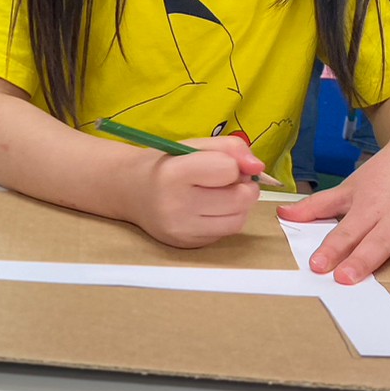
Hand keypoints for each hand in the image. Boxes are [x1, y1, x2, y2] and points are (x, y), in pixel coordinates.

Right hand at [131, 136, 261, 247]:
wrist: (131, 191)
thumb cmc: (165, 164)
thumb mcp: (193, 145)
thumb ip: (230, 148)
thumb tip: (258, 167)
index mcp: (173, 174)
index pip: (228, 169)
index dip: (231, 164)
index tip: (219, 164)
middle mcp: (175, 206)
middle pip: (239, 199)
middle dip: (243, 187)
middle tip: (228, 181)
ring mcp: (181, 230)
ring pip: (238, 220)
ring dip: (238, 206)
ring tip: (220, 195)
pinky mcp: (188, 244)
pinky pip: (225, 233)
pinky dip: (225, 219)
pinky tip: (209, 210)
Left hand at [276, 140, 389, 289]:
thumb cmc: (387, 173)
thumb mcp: (350, 186)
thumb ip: (319, 206)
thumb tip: (284, 215)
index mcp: (371, 207)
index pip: (347, 232)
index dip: (332, 249)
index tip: (318, 266)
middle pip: (379, 241)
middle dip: (364, 260)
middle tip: (348, 279)